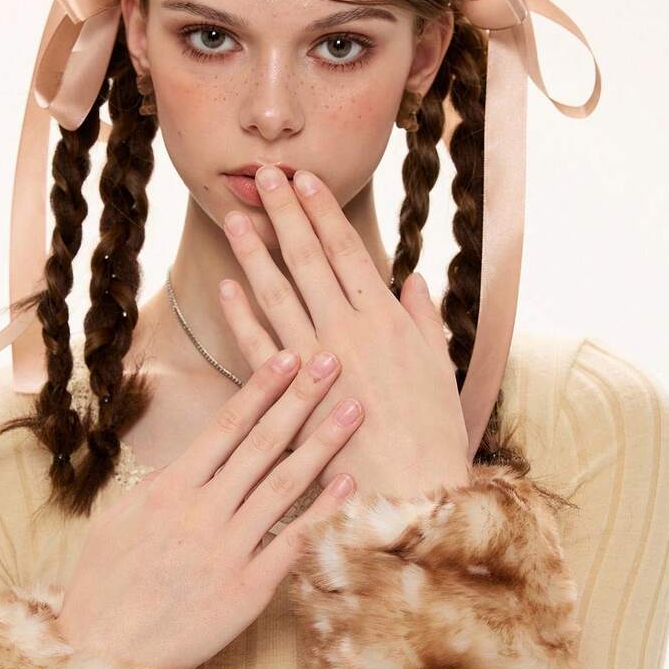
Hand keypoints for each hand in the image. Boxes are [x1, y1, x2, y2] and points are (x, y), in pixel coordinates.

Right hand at [55, 346, 364, 668]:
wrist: (103, 653)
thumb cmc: (104, 587)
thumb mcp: (118, 522)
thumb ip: (158, 487)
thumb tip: (189, 460)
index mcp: (168, 490)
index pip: (225, 427)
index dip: (261, 389)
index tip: (289, 358)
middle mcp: (201, 512)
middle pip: (262, 444)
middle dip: (300, 398)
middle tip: (333, 361)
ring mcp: (226, 550)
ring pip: (283, 485)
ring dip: (322, 443)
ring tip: (354, 408)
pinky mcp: (246, 590)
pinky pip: (292, 543)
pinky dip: (322, 512)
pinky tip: (350, 484)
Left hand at [220, 165, 469, 499]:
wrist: (413, 494)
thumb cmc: (433, 434)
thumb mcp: (440, 369)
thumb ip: (424, 319)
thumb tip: (413, 278)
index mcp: (387, 320)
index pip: (348, 250)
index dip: (323, 212)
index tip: (304, 180)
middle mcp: (349, 331)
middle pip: (309, 260)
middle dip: (285, 214)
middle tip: (264, 175)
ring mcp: (317, 363)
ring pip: (279, 294)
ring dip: (256, 253)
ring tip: (236, 217)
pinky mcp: (293, 399)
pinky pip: (260, 348)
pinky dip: (242, 316)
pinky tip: (228, 287)